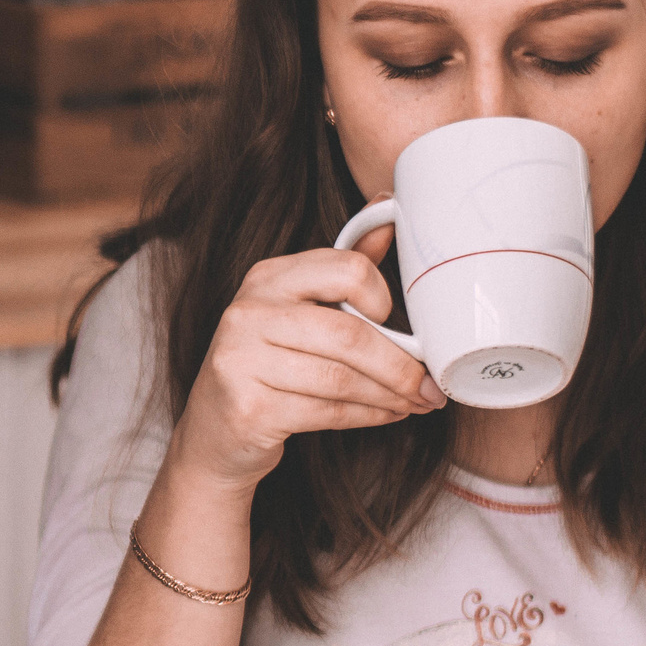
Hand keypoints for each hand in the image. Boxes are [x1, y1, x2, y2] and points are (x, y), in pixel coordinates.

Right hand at [161, 231, 445, 495]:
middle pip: (349, 333)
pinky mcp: (249, 407)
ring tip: (415, 401)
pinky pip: (327, 412)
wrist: (215, 430)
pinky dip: (369, 416)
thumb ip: (343, 271)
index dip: (383, 299)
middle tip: (429, 384)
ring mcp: (242, 360)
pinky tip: (387, 414)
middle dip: (400, 365)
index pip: (346, 270)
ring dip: (390, 395)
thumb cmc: (268, 366)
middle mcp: (249, 312)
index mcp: (268, 278)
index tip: (396, 324)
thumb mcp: (298, 311)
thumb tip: (389, 216)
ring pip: (341, 378)